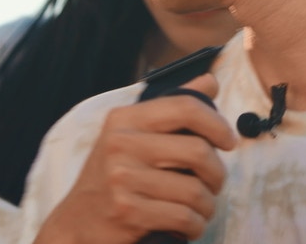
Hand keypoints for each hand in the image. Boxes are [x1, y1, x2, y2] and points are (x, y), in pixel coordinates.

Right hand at [36, 74, 237, 243]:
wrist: (76, 224)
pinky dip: (195, 224)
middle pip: (198, 151)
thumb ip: (172, 107)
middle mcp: (121, 144)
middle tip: (215, 183)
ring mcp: (122, 179)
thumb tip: (210, 81)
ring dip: (207, 204)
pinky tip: (190, 224)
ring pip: (194, 190)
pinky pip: (183, 217)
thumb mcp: (132, 135)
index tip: (228, 141)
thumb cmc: (111, 177)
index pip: (186, 107)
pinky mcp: (127, 212)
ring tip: (202, 207)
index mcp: (125, 119)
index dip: (217, 124)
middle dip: (217, 173)